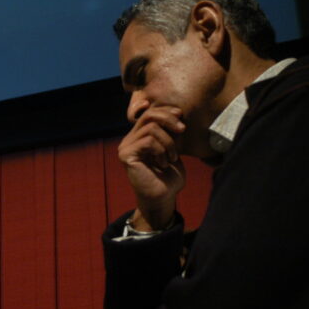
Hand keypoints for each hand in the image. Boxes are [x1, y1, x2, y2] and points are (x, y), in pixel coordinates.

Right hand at [118, 106, 186, 230]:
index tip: (181, 116)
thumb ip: (170, 131)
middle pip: (149, 116)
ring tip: (172, 157)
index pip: (150, 113)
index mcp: (139, 137)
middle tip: (182, 130)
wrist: (163, 197)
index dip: (166, 111)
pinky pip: (148, 141)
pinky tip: (164, 163)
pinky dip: (161, 150)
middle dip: (169, 120)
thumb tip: (176, 112)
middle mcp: (129, 140)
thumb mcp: (173, 148)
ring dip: (168, 142)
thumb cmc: (169, 176)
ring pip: (151, 129)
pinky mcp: (126, 155)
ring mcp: (125, 147)